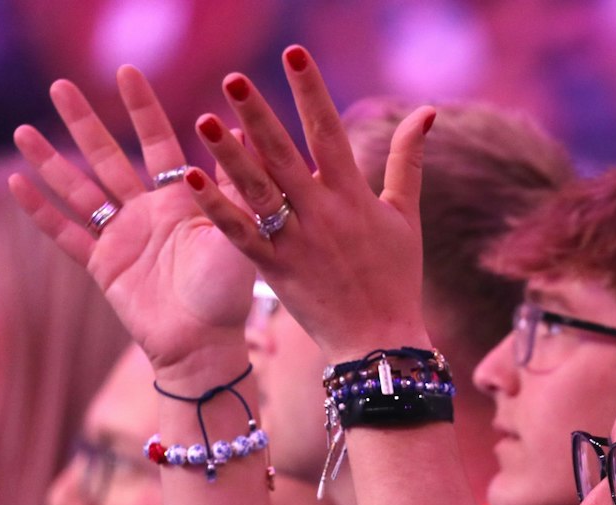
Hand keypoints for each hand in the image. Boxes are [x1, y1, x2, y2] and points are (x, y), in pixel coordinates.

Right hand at [11, 66, 252, 379]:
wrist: (204, 346)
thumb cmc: (229, 293)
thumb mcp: (238, 232)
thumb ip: (233, 187)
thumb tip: (239, 132)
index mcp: (182, 200)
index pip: (158, 143)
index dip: (143, 109)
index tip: (127, 71)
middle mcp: (148, 212)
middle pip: (108, 157)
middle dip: (85, 123)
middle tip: (60, 85)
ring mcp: (121, 238)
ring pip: (79, 190)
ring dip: (51, 161)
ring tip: (23, 130)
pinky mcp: (102, 266)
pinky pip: (66, 235)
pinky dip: (41, 212)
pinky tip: (16, 185)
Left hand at [181, 45, 433, 358]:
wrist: (379, 341)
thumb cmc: (396, 277)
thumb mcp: (406, 215)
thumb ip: (409, 159)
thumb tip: (427, 111)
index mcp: (354, 196)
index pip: (329, 131)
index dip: (310, 91)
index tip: (293, 52)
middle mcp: (323, 214)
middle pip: (286, 155)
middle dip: (260, 114)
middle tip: (233, 78)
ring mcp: (297, 242)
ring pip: (258, 190)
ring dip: (229, 155)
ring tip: (204, 120)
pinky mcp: (275, 270)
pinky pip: (240, 234)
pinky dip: (215, 207)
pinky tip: (188, 177)